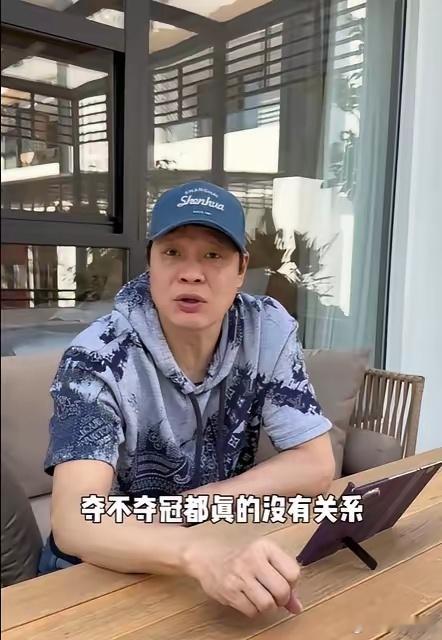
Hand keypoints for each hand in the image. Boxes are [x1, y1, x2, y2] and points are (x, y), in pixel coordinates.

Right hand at [183, 536, 302, 617]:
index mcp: (265, 547)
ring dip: (267, 606)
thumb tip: (298, 607)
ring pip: (267, 604)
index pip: (293, 572)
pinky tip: (248, 599)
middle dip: (281, 599)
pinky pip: (252, 611)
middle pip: (282, 590)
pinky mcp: (229, 591)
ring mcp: (240, 576)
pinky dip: (253, 610)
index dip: (292, 584)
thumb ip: (283, 579)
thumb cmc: (239, 557)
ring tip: (260, 596)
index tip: (283, 582)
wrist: (206, 557)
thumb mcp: (263, 558)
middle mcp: (253, 559)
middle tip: (273, 595)